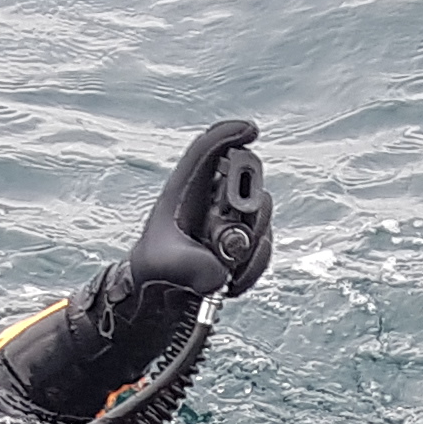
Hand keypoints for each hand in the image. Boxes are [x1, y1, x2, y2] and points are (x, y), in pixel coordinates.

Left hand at [126, 116, 272, 303]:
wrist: (167, 292)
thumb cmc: (158, 269)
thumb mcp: (164, 264)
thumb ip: (190, 265)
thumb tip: (221, 272)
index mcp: (184, 190)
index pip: (206, 151)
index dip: (228, 135)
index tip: (250, 130)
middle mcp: (212, 198)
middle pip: (244, 177)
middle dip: (248, 197)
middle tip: (240, 218)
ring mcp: (232, 217)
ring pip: (261, 210)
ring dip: (253, 237)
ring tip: (229, 263)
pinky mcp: (247, 239)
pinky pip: (264, 243)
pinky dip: (255, 263)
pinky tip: (234, 278)